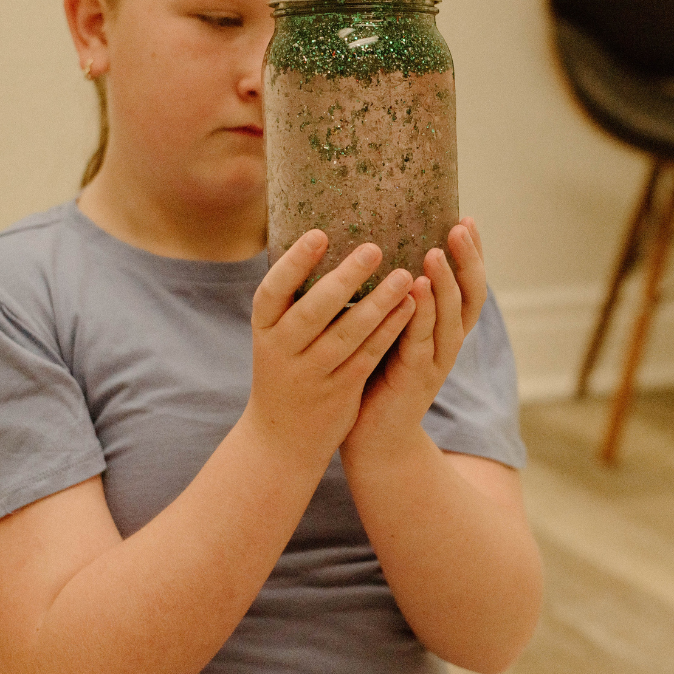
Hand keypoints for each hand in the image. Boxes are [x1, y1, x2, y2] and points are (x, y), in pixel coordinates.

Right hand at [243, 230, 417, 467]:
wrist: (280, 439)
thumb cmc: (284, 371)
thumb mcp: (276, 338)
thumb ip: (294, 302)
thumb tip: (324, 241)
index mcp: (264, 329)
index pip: (272, 291)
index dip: (294, 263)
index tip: (319, 234)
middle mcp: (282, 351)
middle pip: (313, 311)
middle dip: (344, 279)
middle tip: (374, 248)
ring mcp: (310, 374)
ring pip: (346, 335)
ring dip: (378, 304)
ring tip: (404, 275)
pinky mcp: (338, 393)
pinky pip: (367, 357)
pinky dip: (388, 332)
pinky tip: (409, 309)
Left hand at [340, 218, 486, 466]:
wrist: (372, 440)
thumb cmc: (373, 377)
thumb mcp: (385, 330)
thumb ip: (388, 298)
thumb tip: (370, 249)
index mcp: (442, 329)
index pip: (466, 285)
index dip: (471, 254)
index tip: (466, 219)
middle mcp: (447, 343)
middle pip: (471, 296)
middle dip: (468, 260)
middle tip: (460, 227)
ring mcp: (435, 362)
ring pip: (451, 317)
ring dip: (446, 283)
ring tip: (437, 252)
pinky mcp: (415, 378)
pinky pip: (421, 341)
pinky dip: (422, 314)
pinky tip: (417, 290)